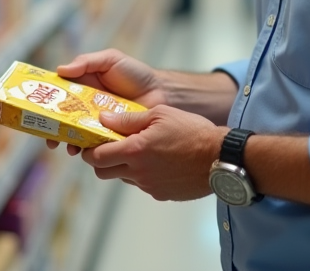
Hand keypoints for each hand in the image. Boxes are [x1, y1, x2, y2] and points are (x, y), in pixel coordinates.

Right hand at [46, 49, 168, 154]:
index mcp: (81, 88)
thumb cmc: (135, 74)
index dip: (43, 105)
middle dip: (52, 131)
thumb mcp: (110, 60)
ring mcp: (96, 124)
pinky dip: (89, 151)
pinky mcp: (109, 137)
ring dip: (69, 143)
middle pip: (61, 121)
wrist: (161, 92)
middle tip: (51, 139)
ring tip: (70, 148)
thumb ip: (86, 62)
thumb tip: (61, 70)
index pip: (56, 97)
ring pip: (75, 136)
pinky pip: (95, 146)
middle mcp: (85, 108)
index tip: (35, 113)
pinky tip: (89, 152)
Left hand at [79, 106, 227, 200]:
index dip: (88, 150)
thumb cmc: (193, 132)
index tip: (90, 142)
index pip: (96, 158)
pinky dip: (143, 174)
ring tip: (141, 151)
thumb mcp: (160, 114)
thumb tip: (104, 118)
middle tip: (110, 147)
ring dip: (124, 166)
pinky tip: (159, 161)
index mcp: (135, 150)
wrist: (221, 158)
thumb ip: (128, 119)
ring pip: (123, 178)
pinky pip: (143, 184)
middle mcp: (138, 172)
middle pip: (103, 172)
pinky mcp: (161, 194)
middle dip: (101, 161)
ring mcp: (149, 186)